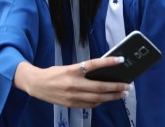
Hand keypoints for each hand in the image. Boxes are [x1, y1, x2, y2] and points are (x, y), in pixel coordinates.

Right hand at [14, 57, 130, 108]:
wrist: (37, 85)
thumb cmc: (54, 73)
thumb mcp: (68, 67)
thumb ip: (83, 70)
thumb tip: (102, 72)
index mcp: (72, 70)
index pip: (94, 64)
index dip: (108, 62)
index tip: (121, 60)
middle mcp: (73, 83)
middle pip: (99, 86)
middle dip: (116, 87)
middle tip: (127, 86)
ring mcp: (72, 96)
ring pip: (97, 98)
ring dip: (112, 97)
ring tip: (122, 93)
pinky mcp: (71, 104)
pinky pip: (89, 105)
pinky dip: (100, 102)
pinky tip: (107, 99)